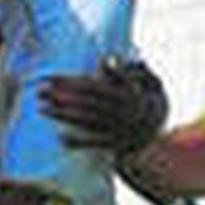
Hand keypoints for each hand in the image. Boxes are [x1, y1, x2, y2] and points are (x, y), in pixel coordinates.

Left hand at [41, 58, 168, 151]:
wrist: (164, 142)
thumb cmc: (152, 104)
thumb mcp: (153, 84)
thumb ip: (135, 70)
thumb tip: (108, 59)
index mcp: (132, 94)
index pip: (106, 82)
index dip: (88, 76)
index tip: (71, 69)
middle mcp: (124, 112)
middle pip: (89, 100)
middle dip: (63, 93)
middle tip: (40, 88)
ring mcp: (119, 129)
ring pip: (87, 120)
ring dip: (63, 114)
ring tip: (42, 106)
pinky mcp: (116, 145)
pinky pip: (95, 143)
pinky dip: (79, 141)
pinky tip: (60, 137)